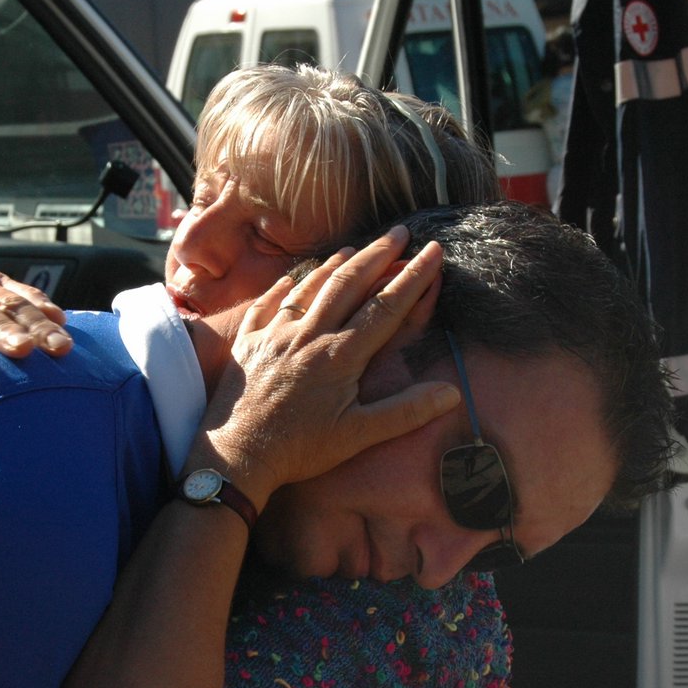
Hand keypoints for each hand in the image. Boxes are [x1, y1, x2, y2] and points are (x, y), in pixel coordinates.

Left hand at [195, 225, 460, 503]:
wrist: (236, 455)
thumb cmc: (299, 450)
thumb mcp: (358, 436)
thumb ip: (405, 411)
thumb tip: (451, 394)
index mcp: (340, 355)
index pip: (386, 307)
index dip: (413, 277)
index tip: (433, 252)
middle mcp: (308, 335)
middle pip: (349, 284)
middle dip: (377, 255)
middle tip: (398, 232)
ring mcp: (274, 334)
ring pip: (310, 287)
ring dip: (334, 264)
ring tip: (353, 247)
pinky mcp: (247, 341)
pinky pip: (267, 303)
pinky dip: (284, 287)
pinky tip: (293, 278)